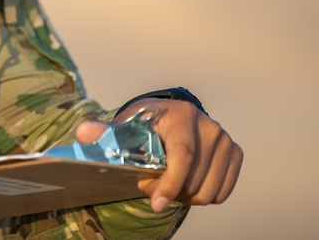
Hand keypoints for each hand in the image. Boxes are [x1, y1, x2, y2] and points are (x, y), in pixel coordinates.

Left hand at [75, 100, 241, 210]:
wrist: (170, 116)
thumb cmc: (145, 124)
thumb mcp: (124, 127)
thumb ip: (105, 133)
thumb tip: (84, 133)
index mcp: (181, 116)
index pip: (182, 155)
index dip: (170, 183)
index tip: (156, 203)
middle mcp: (209, 126)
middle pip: (194, 180)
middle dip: (169, 191)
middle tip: (151, 186)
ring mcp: (224, 140)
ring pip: (208, 191)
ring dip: (185, 196)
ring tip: (168, 183)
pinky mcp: (234, 153)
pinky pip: (221, 193)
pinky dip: (202, 196)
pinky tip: (185, 183)